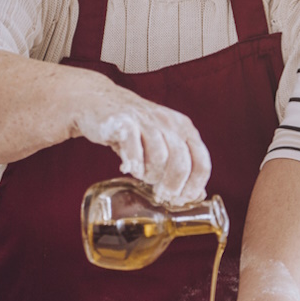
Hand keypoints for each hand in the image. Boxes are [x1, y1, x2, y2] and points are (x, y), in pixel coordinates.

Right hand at [73, 84, 210, 205]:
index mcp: (184, 127)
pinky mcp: (124, 121)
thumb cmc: (134, 127)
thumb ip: (179, 165)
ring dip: (150, 175)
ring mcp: (146, 120)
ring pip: (159, 157)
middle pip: (181, 163)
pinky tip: (128, 167)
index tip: (181, 199)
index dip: (193, 186)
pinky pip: (134, 148)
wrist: (98, 101)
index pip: (201, 162)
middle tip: (161, 195)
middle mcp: (169, 122)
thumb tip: (197, 195)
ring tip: (142, 176)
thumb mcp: (163, 142)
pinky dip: (133, 163)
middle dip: (172, 186)